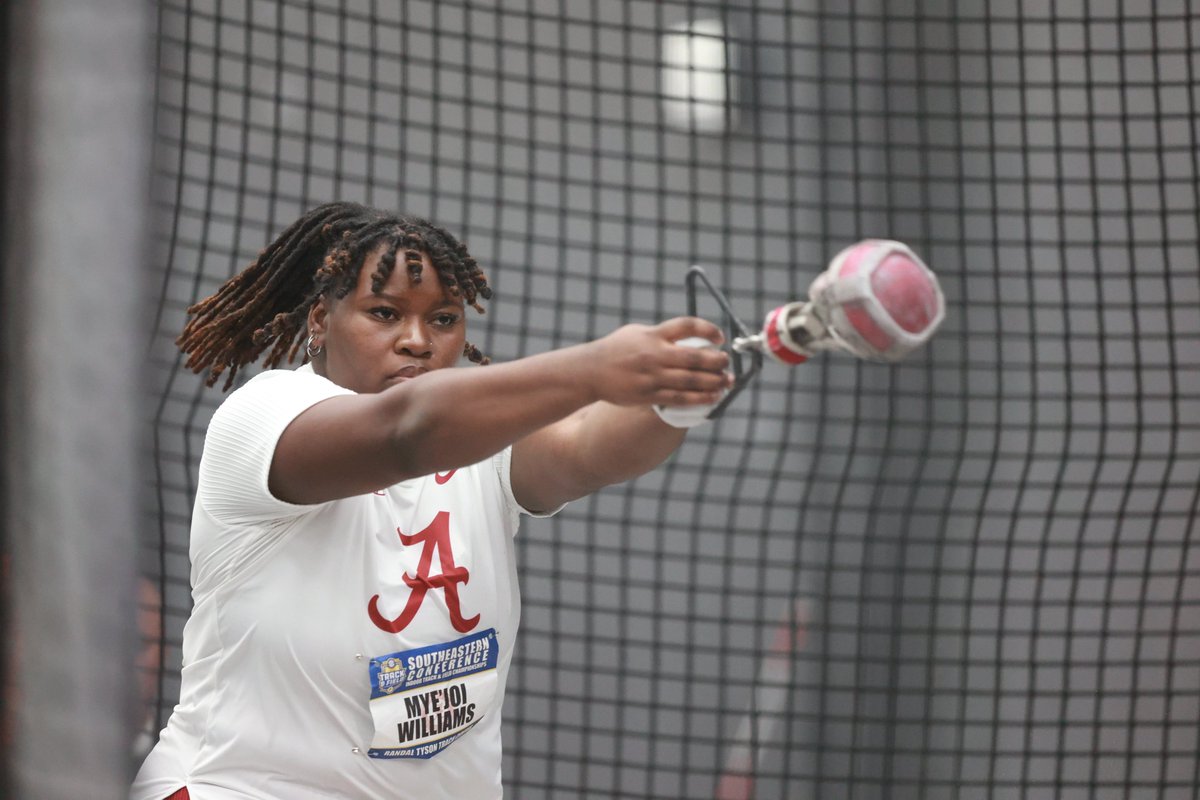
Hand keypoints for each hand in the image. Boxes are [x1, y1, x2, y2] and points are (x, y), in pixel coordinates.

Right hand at [586, 317, 731, 407]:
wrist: (590, 371)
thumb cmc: (616, 350)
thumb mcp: (637, 333)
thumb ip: (662, 334)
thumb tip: (690, 337)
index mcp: (653, 334)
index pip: (687, 326)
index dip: (708, 330)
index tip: (720, 337)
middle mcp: (654, 354)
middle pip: (694, 357)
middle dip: (716, 361)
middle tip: (726, 362)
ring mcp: (652, 376)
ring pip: (690, 380)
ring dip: (713, 382)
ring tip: (726, 382)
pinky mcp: (649, 395)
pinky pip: (680, 398)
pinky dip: (699, 398)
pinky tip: (713, 397)